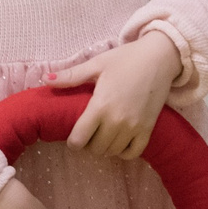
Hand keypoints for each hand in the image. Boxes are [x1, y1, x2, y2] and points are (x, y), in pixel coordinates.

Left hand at [52, 29, 180, 160]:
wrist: (162, 56)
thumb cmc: (127, 58)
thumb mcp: (98, 64)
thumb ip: (71, 76)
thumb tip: (45, 79)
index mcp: (100, 106)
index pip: (78, 140)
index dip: (72, 141)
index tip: (75, 133)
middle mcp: (117, 121)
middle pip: (94, 149)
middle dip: (88, 144)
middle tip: (91, 131)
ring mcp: (134, 126)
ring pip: (112, 152)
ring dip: (105, 147)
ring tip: (105, 134)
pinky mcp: (148, 128)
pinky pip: (132, 152)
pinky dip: (124, 152)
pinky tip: (121, 140)